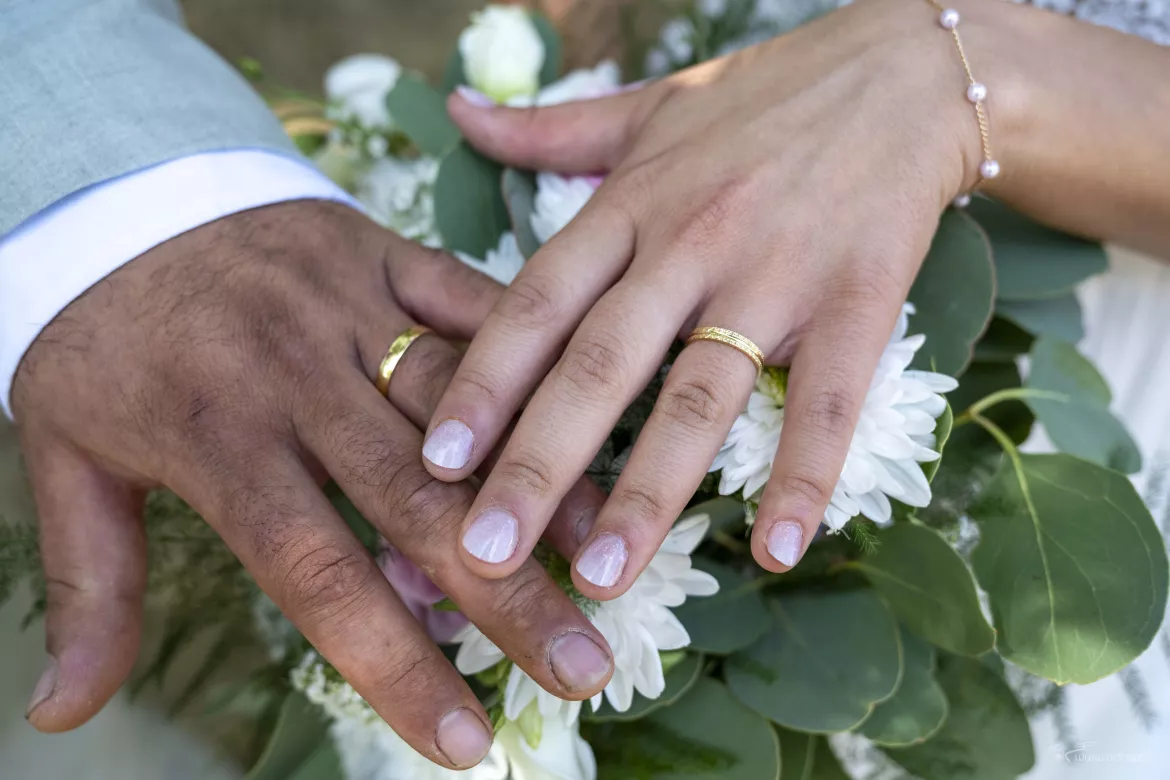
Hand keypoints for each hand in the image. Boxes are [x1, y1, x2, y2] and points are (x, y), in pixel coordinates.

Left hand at [12, 202, 611, 768]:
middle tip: (580, 668)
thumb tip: (61, 713)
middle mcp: (296, 375)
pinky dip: (534, 365)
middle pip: (417, 501)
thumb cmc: (100, 336)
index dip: (394, 663)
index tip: (464, 740)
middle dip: (506, 593)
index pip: (319, 572)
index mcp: (218, 435)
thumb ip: (88, 586)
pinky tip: (590, 421)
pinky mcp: (389, 253)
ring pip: (464, 406)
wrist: (121, 187)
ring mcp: (351, 306)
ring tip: (607, 559)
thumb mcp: (62, 454)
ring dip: (541, 482)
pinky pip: (473, 304)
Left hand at [422, 0, 992, 591]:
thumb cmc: (765, 98)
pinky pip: (826, 400)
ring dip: (647, 494)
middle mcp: (690, 243)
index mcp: (631, 203)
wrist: (906, 70)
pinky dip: (803, 476)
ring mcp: (774, 276)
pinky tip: (779, 551)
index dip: (482, 382)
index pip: (537, 304)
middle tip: (484, 553)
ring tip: (602, 576)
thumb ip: (548, 128)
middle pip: (599, 367)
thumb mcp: (647, 105)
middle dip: (535, 466)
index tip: (433, 459)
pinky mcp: (857, 301)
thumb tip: (457, 109)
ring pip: (699, 398)